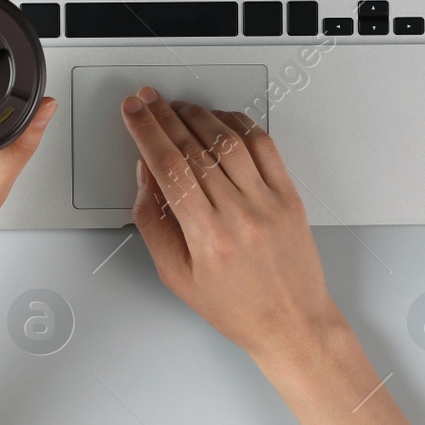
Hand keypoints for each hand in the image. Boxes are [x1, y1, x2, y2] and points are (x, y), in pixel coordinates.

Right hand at [120, 86, 343, 369]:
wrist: (292, 324)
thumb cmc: (236, 308)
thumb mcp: (176, 276)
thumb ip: (153, 223)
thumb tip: (145, 174)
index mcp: (208, 237)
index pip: (169, 167)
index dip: (146, 132)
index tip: (133, 112)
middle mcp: (240, 214)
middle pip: (194, 147)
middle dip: (164, 116)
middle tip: (147, 100)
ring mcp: (268, 201)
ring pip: (228, 140)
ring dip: (198, 115)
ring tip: (177, 107)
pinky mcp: (289, 195)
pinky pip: (264, 146)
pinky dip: (239, 124)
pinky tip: (221, 119)